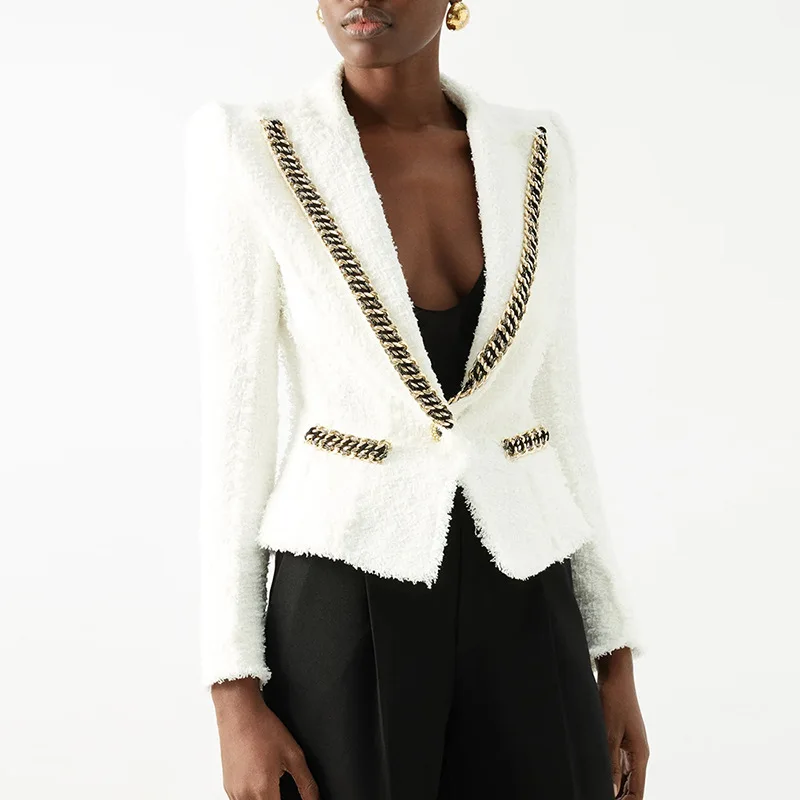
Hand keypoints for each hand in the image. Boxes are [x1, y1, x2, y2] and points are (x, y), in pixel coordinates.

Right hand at [211, 678, 319, 799]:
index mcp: (262, 789)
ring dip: (266, 799)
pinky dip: (254, 796)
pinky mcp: (228, 787)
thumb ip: (307, 783)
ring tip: (274, 782)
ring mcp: (233, 792)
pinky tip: (262, 781)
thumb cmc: (263, 728)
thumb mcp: (293, 754)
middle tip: (284, 789)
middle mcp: (244, 795)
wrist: (239, 713)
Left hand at [595, 647, 648, 798]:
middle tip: (598, 794)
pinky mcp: (620, 737)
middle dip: (619, 796)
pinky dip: (609, 772)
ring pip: (623, 776)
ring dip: (613, 786)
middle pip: (630, 786)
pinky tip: (598, 775)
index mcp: (639, 755)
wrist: (615, 674)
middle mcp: (637, 753)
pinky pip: (616, 762)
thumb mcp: (609, 733)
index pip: (637, 791)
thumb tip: (611, 790)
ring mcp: (629, 746)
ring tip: (597, 789)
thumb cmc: (615, 699)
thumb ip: (610, 762)